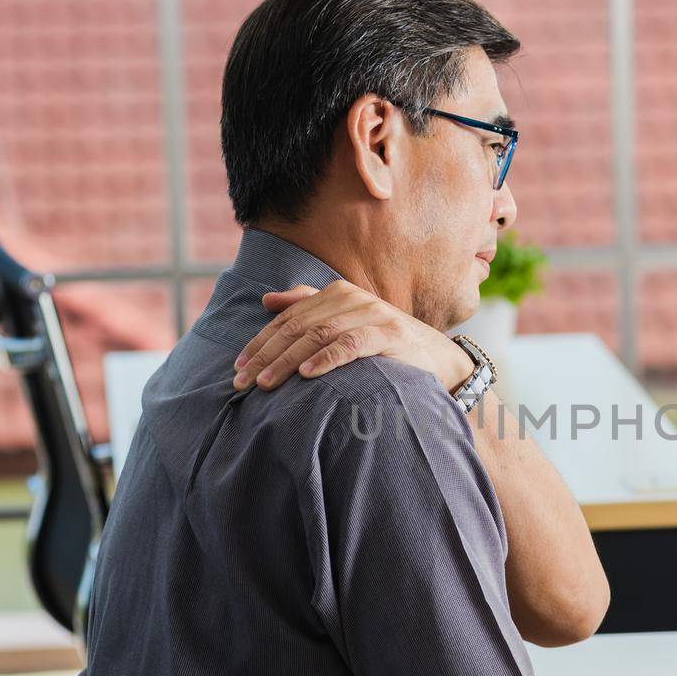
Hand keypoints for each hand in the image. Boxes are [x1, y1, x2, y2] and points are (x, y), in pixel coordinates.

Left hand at [232, 281, 473, 391]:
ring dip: (288, 360)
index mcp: (337, 293)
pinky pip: (350, 345)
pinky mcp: (389, 334)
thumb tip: (267, 301)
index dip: (259, 342)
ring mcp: (372, 314)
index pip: (289, 318)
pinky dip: (326, 359)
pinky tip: (307, 375)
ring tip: (266, 383)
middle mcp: (353, 298)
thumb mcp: (346, 323)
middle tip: (243, 382)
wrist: (439, 359)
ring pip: (318, 335)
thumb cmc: (387, 345)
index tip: (237, 368)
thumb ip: (309, 308)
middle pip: (298, 327)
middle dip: (266, 355)